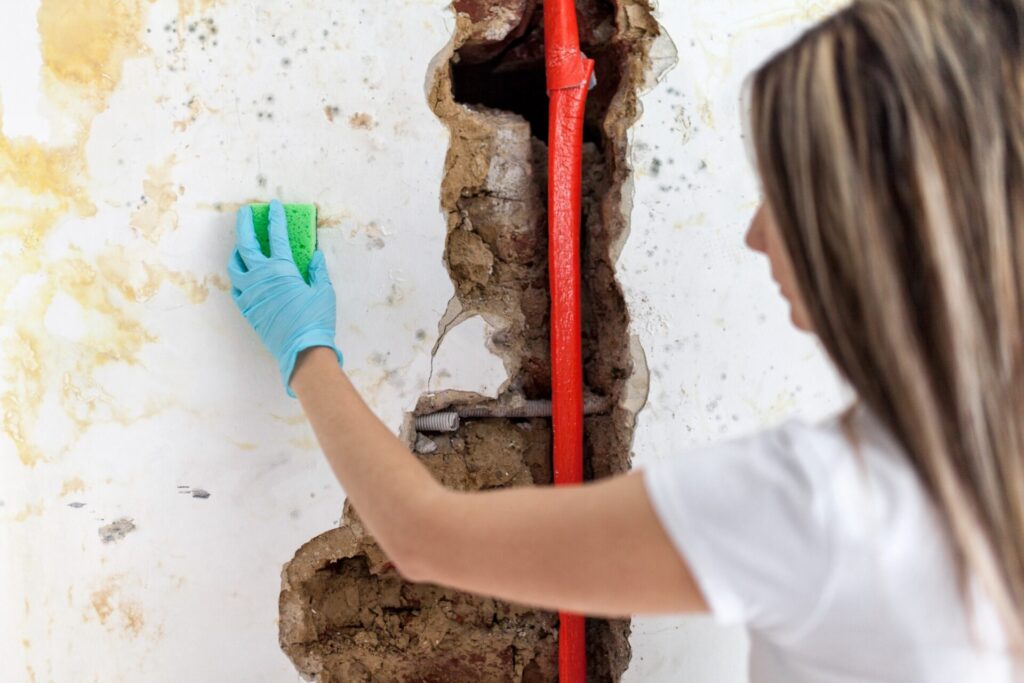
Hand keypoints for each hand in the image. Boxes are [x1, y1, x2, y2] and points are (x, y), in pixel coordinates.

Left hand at [227, 199, 342, 396]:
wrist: (302, 350)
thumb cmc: (316, 319)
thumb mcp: (324, 291)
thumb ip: (318, 270)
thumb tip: (315, 256)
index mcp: (282, 269)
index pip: (276, 236)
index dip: (276, 218)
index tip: (274, 206)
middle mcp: (261, 277)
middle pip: (246, 244)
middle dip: (245, 224)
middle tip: (246, 212)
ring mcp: (250, 293)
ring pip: (235, 265)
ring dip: (238, 251)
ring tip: (243, 246)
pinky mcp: (247, 308)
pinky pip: (237, 287)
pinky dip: (240, 277)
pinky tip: (245, 276)